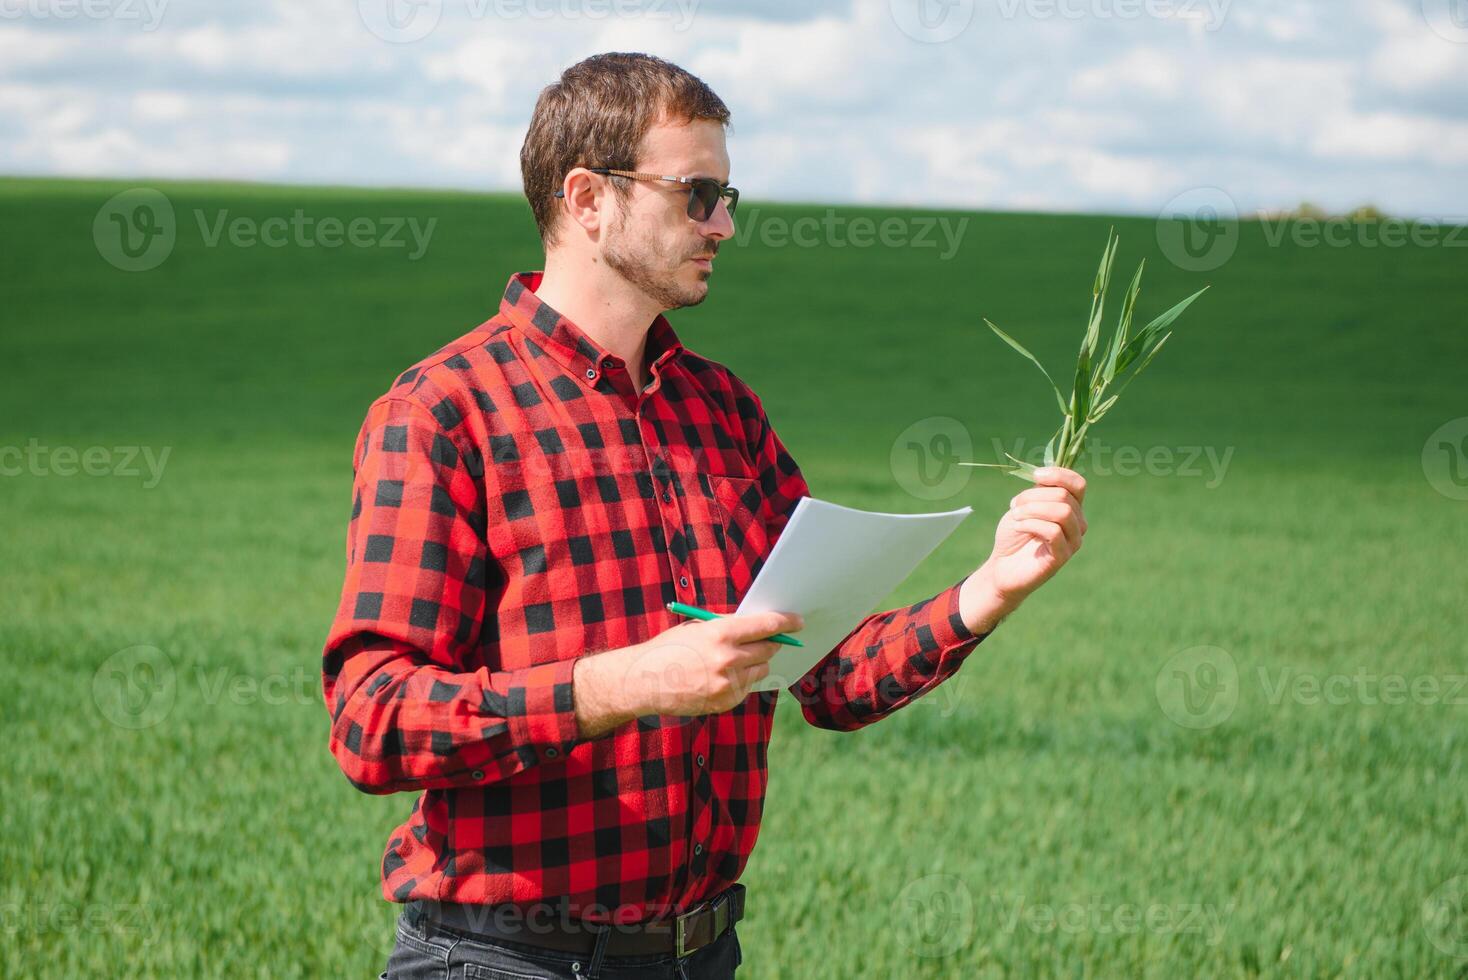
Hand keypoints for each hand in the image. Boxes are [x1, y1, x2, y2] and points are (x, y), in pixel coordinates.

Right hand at [630, 611, 805, 714]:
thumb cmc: (670, 648)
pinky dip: (741, 679)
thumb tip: (759, 625)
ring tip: (735, 658)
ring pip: (761, 669)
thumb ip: (728, 626)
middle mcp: (728, 659)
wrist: (643, 681)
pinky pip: (747, 687)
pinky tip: (720, 676)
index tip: (798, 621)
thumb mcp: (698, 628)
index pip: (766, 626)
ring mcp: (728, 684)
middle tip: (773, 639)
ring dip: (756, 662)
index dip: (786, 622)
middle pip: (769, 649)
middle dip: (773, 642)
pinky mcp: (725, 702)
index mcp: (720, 634)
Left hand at [961, 467, 1086, 630]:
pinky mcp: (1062, 556)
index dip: (1058, 475)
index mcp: (1071, 508)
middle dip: (1033, 496)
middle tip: (1014, 506)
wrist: (1002, 565)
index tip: (1036, 476)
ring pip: (1062, 512)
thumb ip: (1039, 491)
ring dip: (1032, 510)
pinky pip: (1054, 532)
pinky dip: (1032, 524)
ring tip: (1016, 517)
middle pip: (1064, 497)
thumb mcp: (1025, 506)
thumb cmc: (1014, 535)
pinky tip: (1019, 528)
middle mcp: (1077, 524)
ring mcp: (1073, 541)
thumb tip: (1045, 475)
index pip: (1078, 484)